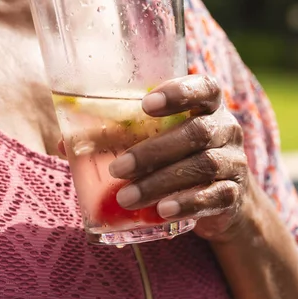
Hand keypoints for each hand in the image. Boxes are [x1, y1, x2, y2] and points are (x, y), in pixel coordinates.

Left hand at [108, 75, 253, 241]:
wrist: (223, 199)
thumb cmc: (180, 158)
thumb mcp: (157, 140)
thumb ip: (118, 137)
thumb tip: (63, 144)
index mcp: (208, 106)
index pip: (204, 88)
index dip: (179, 93)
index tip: (146, 105)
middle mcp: (226, 129)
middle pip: (196, 133)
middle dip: (153, 151)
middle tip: (118, 169)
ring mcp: (234, 162)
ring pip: (202, 166)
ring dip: (160, 182)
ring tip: (126, 198)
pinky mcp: (233, 194)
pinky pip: (214, 197)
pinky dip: (187, 203)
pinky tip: (163, 211)